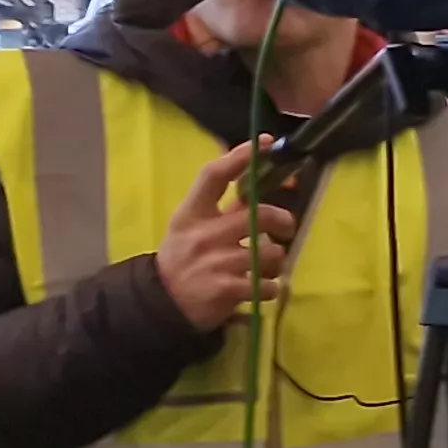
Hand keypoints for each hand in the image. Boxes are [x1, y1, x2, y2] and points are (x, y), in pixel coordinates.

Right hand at [157, 138, 293, 331]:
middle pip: (260, 215)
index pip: (214, 175)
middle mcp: (203, 234)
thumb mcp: (191, 228)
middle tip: (285, 229)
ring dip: (276, 262)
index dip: (241, 156)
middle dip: (283, 221)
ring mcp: (215, 263)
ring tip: (264, 267)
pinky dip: (271, 288)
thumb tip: (258, 183)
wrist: (161, 304)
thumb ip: (223, 210)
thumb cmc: (183, 259)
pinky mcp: (227, 290)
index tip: (265, 143)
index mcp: (191, 213)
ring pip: (271, 254)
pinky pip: (268, 284)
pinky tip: (258, 288)